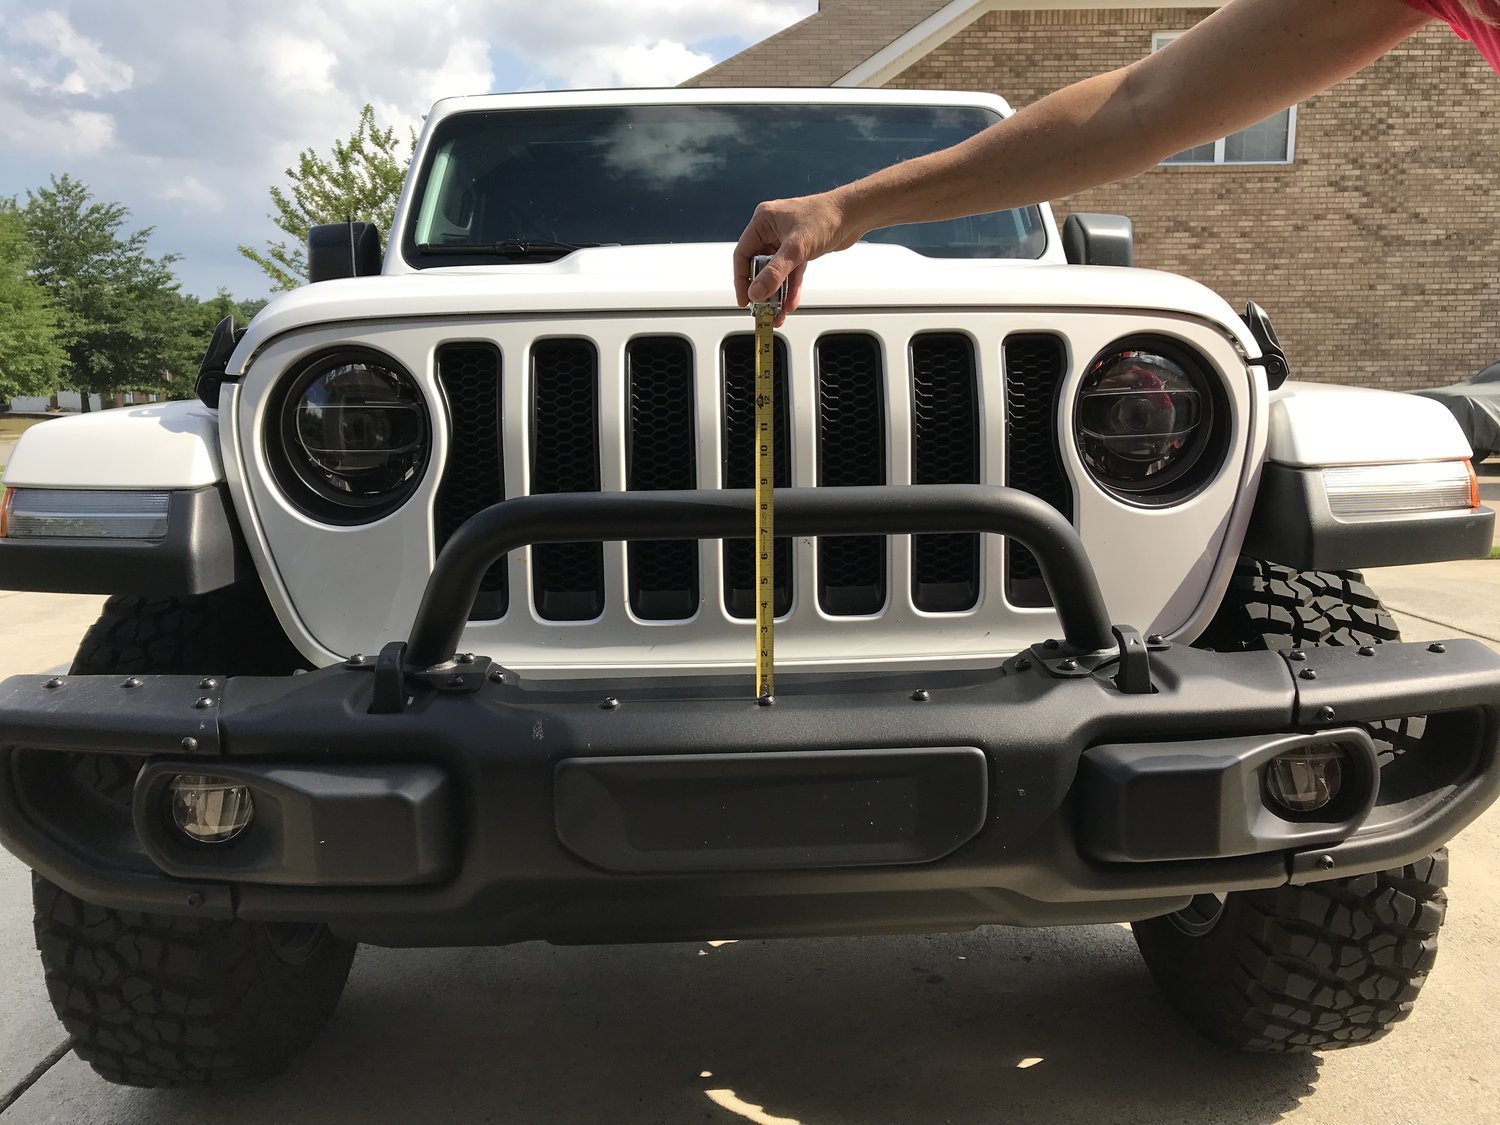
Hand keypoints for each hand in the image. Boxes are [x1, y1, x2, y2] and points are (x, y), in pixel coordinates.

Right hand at [733, 192, 857, 325]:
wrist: (854, 214)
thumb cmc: (825, 218)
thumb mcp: (796, 249)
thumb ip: (774, 273)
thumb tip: (756, 293)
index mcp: (763, 221)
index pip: (743, 254)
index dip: (742, 279)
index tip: (745, 300)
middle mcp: (772, 230)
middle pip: (759, 266)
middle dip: (763, 290)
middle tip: (763, 309)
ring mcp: (786, 240)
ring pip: (776, 272)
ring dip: (777, 293)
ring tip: (778, 313)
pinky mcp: (800, 249)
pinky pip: (791, 272)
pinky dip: (791, 287)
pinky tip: (790, 303)